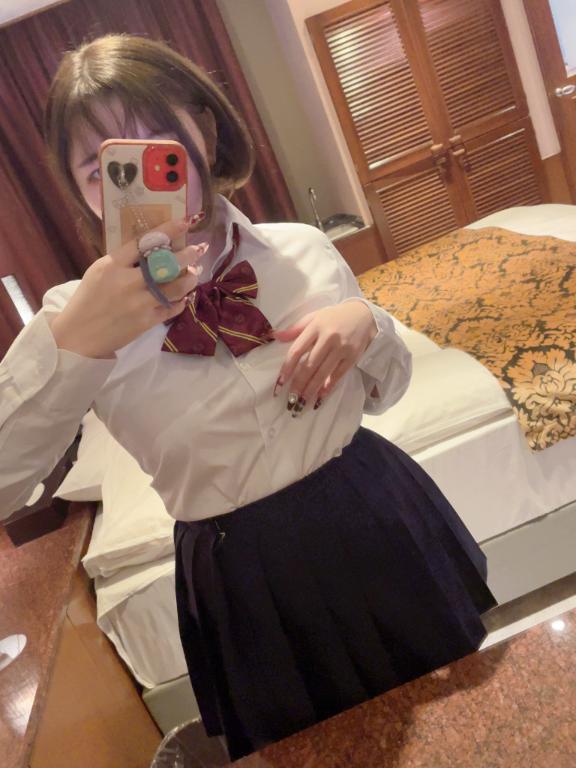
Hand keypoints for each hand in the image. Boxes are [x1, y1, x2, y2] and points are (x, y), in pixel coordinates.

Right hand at [51, 218, 205, 358]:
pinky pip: (173, 308)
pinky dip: (183, 300)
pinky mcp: (147, 322)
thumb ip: (123, 260)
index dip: (168, 230)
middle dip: (188, 255)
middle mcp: (128, 282)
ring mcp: (140, 303)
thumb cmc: (88, 299)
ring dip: (190, 278)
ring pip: (176, 287)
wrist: (79, 335)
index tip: (185, 222)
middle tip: (199, 249)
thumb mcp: (99, 271)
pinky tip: (186, 294)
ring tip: (195, 273)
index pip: (144, 242)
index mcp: (112, 265)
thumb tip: (153, 247)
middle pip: (166, 264)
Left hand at [273, 300, 376, 413]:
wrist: (363, 314)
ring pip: (323, 372)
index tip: (279, 384)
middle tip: (290, 400)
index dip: (287, 369)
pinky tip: (320, 397)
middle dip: (299, 384)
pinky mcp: (353, 356)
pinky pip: (338, 374)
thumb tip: (275, 336)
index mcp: (315, 327)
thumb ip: (295, 329)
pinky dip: (328, 387)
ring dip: (311, 389)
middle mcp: (328, 338)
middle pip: (309, 365)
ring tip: (302, 402)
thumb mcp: (313, 317)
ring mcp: (342, 348)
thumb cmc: (334, 317)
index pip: (297, 351)